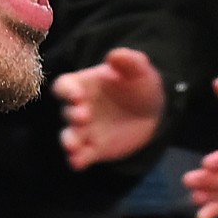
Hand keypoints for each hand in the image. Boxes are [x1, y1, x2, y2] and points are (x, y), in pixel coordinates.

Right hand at [54, 44, 166, 171]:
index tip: (78, 95)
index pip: (64, 86)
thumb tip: (114, 55)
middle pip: (66, 112)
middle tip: (84, 117)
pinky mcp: (94, 149)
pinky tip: (79, 162)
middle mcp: (79, 108)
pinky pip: (81, 156)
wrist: (153, 112)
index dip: (66, 90)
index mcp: (83, 85)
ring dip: (68, 141)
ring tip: (73, 146)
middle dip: (72, 115)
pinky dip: (77, 160)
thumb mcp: (139, 70)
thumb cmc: (140, 85)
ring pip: (69, 137)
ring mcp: (85, 130)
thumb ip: (129, 61)